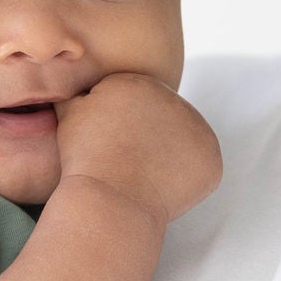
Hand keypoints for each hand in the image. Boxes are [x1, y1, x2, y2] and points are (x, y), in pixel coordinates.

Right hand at [55, 71, 222, 224]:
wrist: (110, 198)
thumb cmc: (85, 159)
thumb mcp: (69, 113)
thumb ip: (79, 91)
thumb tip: (77, 82)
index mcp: (139, 82)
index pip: (135, 103)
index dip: (120, 128)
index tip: (110, 146)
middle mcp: (174, 97)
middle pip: (161, 119)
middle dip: (147, 138)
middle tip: (128, 163)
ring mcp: (197, 127)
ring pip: (182, 140)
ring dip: (169, 155)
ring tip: (144, 175)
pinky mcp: (211, 157)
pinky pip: (199, 166)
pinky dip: (186, 178)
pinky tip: (164, 186)